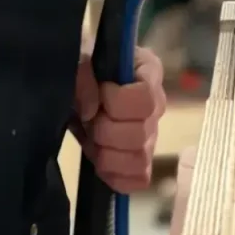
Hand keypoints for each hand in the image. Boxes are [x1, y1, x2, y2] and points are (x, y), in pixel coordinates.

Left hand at [72, 46, 166, 193]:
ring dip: (107, 154)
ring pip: (140, 158)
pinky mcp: (140, 159)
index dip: (118, 100)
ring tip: (92, 140)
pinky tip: (100, 163)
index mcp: (149, 71)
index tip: (100, 91)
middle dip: (105, 131)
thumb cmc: (82, 68)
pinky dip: (116, 176)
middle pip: (141, 132)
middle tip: (89, 120)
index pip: (146, 97)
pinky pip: (138, 178)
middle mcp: (157, 104)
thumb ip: (81, 71)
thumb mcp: (77, 56)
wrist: (76, 92)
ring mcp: (152, 134)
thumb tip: (92, 109)